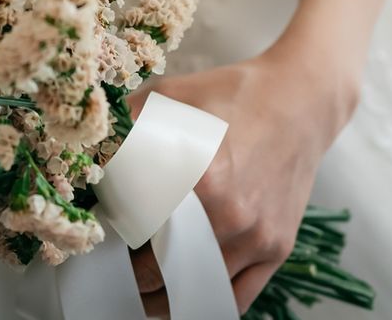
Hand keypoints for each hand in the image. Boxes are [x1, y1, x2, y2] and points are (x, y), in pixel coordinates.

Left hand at [127, 42, 357, 315]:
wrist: (298, 99)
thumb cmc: (233, 93)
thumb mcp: (173, 95)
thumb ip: (129, 120)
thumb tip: (93, 147)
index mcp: (201, 177)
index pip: (142, 232)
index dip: (117, 243)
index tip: (104, 239)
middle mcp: (231, 216)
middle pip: (167, 270)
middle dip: (137, 273)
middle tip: (119, 264)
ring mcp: (256, 237)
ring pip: (200, 289)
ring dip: (168, 295)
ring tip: (144, 291)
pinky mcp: (276, 247)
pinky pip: (238, 296)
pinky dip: (208, 301)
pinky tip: (185, 297)